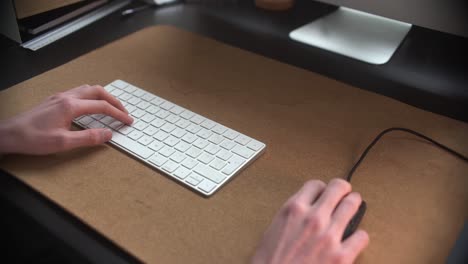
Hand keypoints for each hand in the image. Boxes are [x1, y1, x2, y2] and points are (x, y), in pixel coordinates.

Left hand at [0, 84, 132, 154]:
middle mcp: (67, 97)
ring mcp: (60, 97)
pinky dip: (91, 96)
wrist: (9, 134)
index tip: (128, 120)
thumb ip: (89, 138)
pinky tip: (90, 107)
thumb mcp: (64, 143)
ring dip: (103, 96)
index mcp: (71, 106)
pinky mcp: (54, 100)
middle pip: (98, 91)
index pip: (102, 106)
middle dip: (114, 101)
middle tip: (124, 111)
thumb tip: (108, 134)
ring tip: (111, 107)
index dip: (118, 114)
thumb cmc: (33, 139)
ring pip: (88, 89)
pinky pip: (79, 92)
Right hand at [252, 179, 368, 263]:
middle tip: (345, 194)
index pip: (315, 185)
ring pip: (352, 205)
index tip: (323, 194)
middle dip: (343, 189)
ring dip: (354, 205)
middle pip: (338, 188)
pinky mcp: (342, 257)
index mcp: (293, 210)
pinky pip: (361, 236)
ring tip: (354, 208)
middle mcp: (313, 218)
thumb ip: (291, 218)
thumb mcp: (272, 231)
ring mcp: (329, 236)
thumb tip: (303, 214)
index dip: (321, 189)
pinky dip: (359, 237)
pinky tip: (354, 240)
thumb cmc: (269, 263)